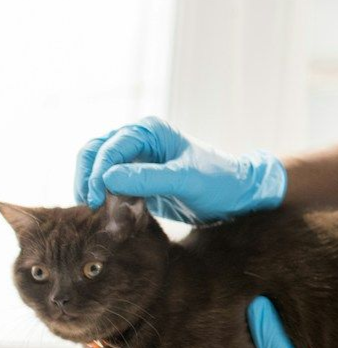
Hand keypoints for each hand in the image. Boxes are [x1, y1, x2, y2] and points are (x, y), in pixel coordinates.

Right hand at [75, 116, 285, 222]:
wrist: (237, 196)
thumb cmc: (219, 182)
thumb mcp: (186, 180)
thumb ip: (149, 177)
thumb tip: (108, 178)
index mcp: (150, 131)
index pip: (109, 147)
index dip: (98, 171)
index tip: (96, 198)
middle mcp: (139, 140)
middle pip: (95, 154)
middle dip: (89, 179)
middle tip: (91, 207)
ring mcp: (137, 160)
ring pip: (99, 170)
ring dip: (94, 189)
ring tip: (98, 213)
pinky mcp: (138, 179)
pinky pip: (111, 187)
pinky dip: (106, 199)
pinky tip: (109, 216)